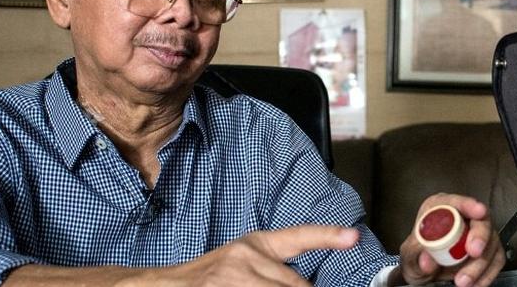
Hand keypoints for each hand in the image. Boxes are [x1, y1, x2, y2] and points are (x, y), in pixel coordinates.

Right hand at [144, 225, 359, 285]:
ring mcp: (233, 280)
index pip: (297, 237)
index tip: (353, 236)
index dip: (327, 236)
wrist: (164, 286)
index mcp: (254, 244)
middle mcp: (246, 258)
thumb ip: (274, 270)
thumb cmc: (209, 278)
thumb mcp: (241, 261)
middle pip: (298, 286)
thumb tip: (306, 284)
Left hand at [395, 194, 504, 286]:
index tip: (478, 211)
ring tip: (463, 280)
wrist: (425, 273)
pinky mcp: (488, 250)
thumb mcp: (409, 255)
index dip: (469, 205)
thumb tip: (427, 260)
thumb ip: (416, 255)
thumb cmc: (418, 256)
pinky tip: (475, 283)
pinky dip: (487, 274)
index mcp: (439, 209)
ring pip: (491, 243)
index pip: (456, 202)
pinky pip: (496, 260)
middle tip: (474, 252)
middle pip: (480, 220)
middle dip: (480, 237)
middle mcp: (462, 217)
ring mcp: (477, 233)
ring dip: (480, 265)